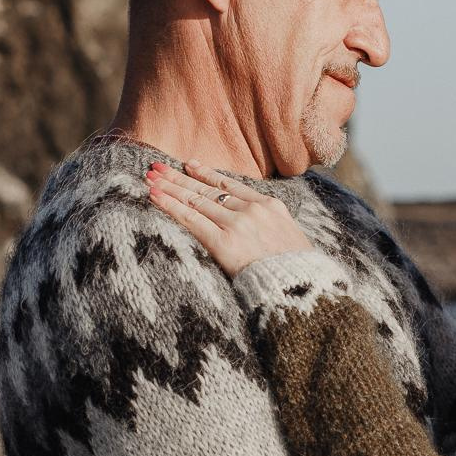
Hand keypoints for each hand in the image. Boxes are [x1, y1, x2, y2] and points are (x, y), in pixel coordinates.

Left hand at [145, 159, 314, 276]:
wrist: (304, 290)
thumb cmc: (300, 273)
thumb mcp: (292, 239)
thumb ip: (271, 227)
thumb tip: (257, 231)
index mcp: (270, 206)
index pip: (230, 184)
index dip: (206, 174)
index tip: (189, 165)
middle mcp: (252, 210)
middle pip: (209, 189)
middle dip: (180, 177)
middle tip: (159, 165)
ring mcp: (237, 225)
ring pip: (196, 200)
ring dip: (170, 186)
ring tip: (150, 176)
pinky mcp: (224, 243)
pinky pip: (191, 219)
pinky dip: (170, 205)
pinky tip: (154, 195)